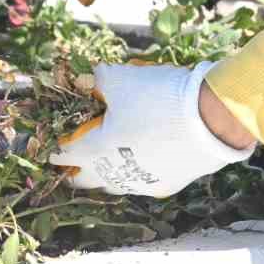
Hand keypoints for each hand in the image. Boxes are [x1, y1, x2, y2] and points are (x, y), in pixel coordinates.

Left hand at [48, 62, 252, 197]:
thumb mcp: (119, 78)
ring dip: (105, 169)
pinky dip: (135, 167)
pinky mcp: (165, 185)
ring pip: (112, 182)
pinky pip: (140, 179)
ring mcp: (140, 184)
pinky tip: (141, 152)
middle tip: (75, 148)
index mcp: (94, 152)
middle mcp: (113, 176)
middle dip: (75, 166)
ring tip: (107, 151)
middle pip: (83, 178)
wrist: (211, 120)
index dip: (54, 141)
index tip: (52, 134)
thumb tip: (81, 79)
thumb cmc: (156, 97)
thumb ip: (94, 80)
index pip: (61, 153)